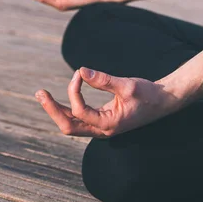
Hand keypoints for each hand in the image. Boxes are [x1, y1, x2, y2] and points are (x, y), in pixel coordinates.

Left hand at [35, 67, 180, 136]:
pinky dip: (65, 109)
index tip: (79, 73)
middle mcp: (102, 130)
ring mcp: (101, 128)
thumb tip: (82, 70)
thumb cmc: (148, 93)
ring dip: (55, 110)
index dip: (74, 91)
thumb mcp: (127, 84)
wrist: (163, 101)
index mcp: (109, 124)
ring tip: (42, 95)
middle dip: (52, 109)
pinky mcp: (101, 121)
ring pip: (71, 124)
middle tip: (39, 93)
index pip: (79, 111)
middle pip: (68, 126)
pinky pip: (78, 119)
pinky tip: (56, 99)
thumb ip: (104, 79)